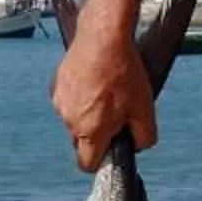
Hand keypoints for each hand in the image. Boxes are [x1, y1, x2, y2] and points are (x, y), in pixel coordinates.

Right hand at [50, 10, 156, 173]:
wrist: (103, 36)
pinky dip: (79, 95)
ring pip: (75, 119)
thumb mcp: (145, 108)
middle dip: (97, 133)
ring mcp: (60, 103)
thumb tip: (138, 145)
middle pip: (82, 141)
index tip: (112, 147)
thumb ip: (144, 137)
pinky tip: (94, 79)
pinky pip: (68, 100)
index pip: (87, 164)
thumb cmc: (124, 73)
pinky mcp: (56, 85)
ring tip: (106, 89)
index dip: (101, 160)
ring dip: (88, 112)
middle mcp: (70, 121)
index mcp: (90, 132)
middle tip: (116, 111)